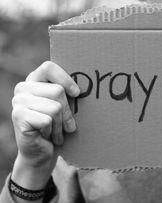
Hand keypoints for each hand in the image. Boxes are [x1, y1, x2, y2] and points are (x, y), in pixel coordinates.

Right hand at [11, 61, 79, 188]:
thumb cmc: (57, 126)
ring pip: (55, 107)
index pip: (49, 67)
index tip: (77, 93)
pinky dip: (52, 131)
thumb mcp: (64, 106)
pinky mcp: (18, 116)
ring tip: (57, 131)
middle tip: (68, 125)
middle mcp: (23, 88)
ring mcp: (18, 101)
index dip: (65, 79)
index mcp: (34, 80)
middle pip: (58, 91)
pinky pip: (47, 120)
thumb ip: (68, 93)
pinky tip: (46, 136)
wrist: (41, 153)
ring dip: (60, 124)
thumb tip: (85, 87)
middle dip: (68, 112)